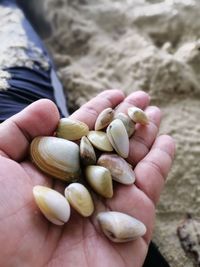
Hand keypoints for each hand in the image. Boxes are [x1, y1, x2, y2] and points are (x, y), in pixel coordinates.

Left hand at [0, 90, 174, 266]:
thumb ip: (19, 130)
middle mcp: (82, 182)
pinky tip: (167, 142)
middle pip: (110, 143)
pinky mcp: (129, 223)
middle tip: (142, 98)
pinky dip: (160, 164)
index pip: (82, 131)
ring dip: (145, 137)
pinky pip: (149, 187)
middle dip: (126, 119)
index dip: (98, 110)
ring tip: (155, 113)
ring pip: (132, 161)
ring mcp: (107, 202)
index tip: (115, 93)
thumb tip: (51, 107)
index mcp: (54, 167)